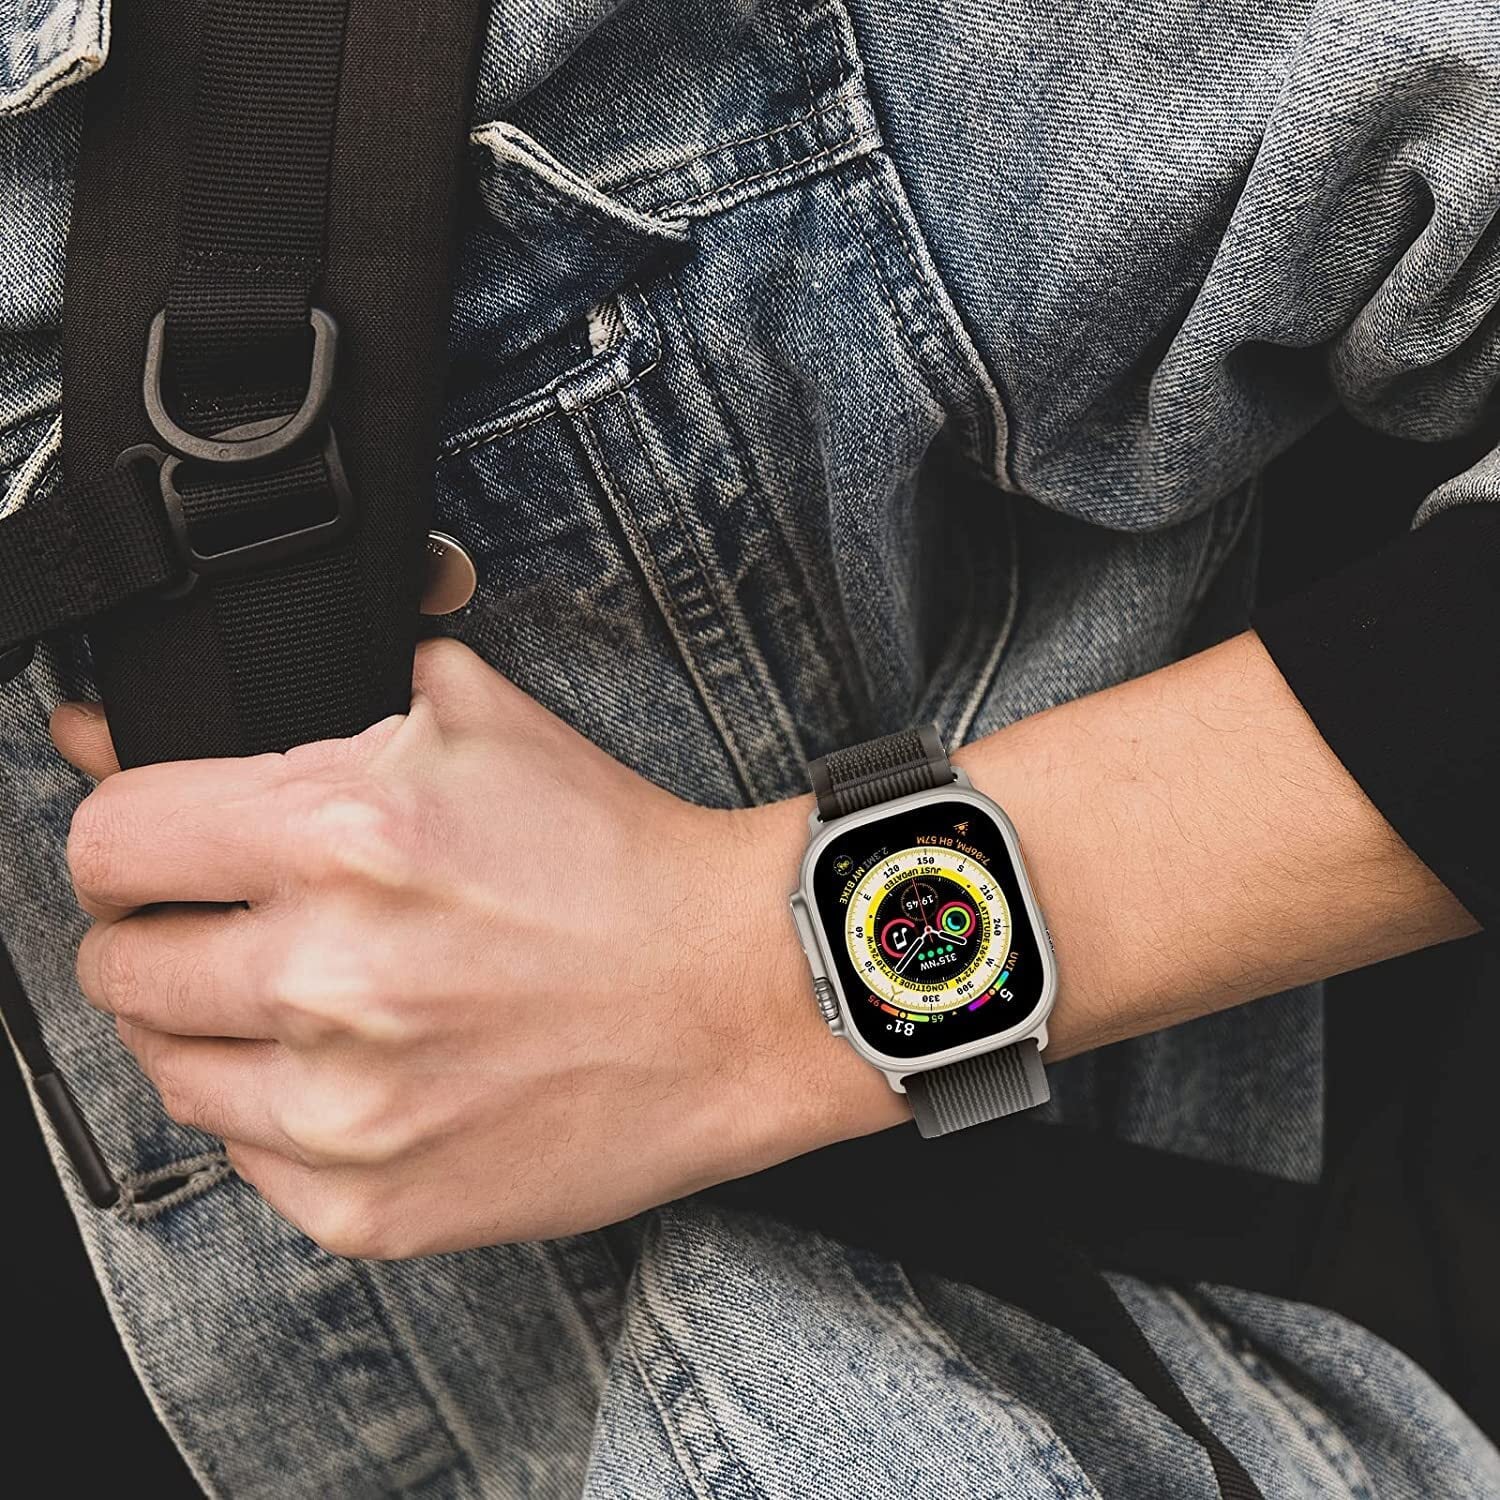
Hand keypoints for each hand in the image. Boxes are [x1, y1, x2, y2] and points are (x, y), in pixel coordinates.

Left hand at [53, 640, 904, 1257]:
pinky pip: (245, 1160)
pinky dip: (282, 1115)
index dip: (128, 844)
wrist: (738, 990)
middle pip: (118, 966)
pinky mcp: (374, 1203)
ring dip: (215, 1029)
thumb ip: (305, 700)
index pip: (110, 844)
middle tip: (246, 931)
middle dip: (165, 937)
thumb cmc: (620, 859)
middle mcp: (329, 974)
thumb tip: (114, 729)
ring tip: (311, 1002)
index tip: (159, 862)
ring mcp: (346, 1107)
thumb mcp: (478, 721)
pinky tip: (361, 1072)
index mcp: (343, 834)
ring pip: (168, 1070)